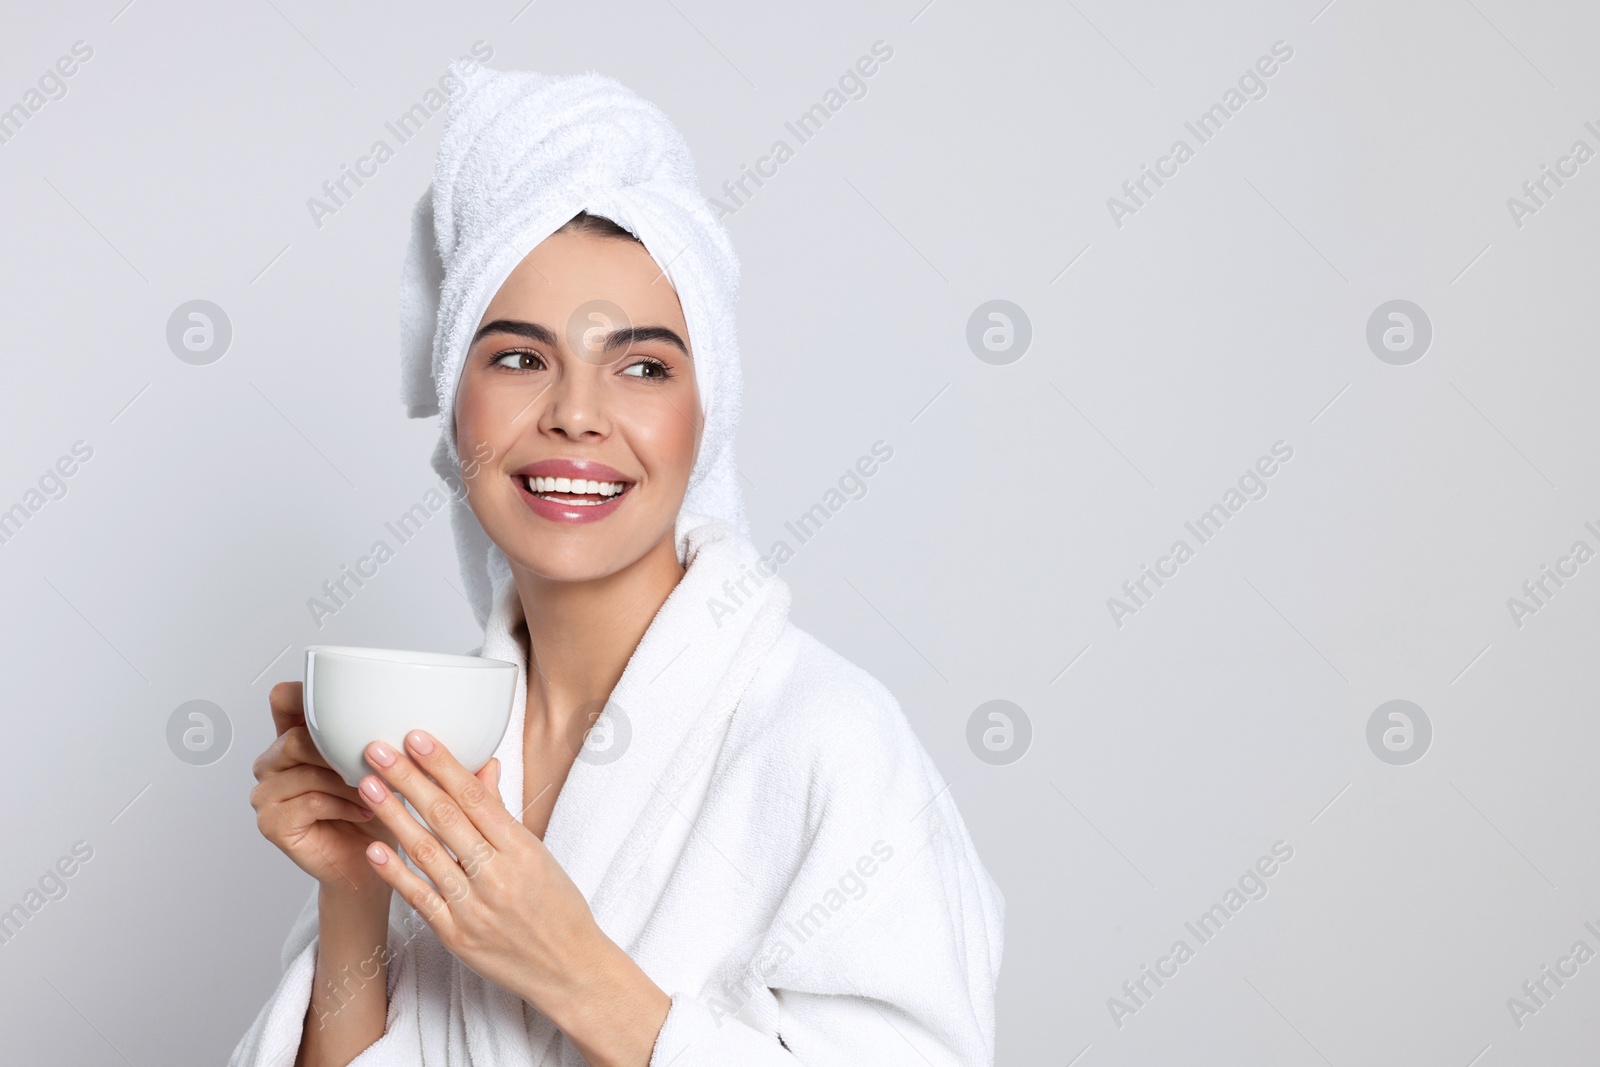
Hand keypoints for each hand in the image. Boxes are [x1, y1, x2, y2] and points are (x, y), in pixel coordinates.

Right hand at [250, 681, 396, 898]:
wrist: (367, 863)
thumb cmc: (373, 811)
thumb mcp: (375, 764)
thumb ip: (368, 735)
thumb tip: (395, 706)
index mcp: (292, 740)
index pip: (283, 701)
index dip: (303, 694)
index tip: (339, 701)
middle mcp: (272, 765)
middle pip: (295, 739)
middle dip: (338, 749)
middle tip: (373, 762)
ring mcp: (266, 795)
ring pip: (305, 771)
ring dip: (347, 781)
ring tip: (375, 792)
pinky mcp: (271, 824)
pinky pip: (310, 802)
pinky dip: (344, 805)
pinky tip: (364, 811)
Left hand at [357, 732, 670, 1063]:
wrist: (570, 970)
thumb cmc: (558, 909)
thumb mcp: (539, 856)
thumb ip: (503, 814)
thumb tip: (484, 768)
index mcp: (523, 849)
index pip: (476, 797)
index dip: (444, 764)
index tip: (416, 737)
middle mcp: (498, 875)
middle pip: (446, 818)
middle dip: (408, 779)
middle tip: (377, 749)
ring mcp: (474, 907)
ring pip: (427, 853)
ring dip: (393, 816)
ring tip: (366, 786)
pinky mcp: (456, 936)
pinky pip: (420, 898)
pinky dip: (396, 873)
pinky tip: (373, 848)